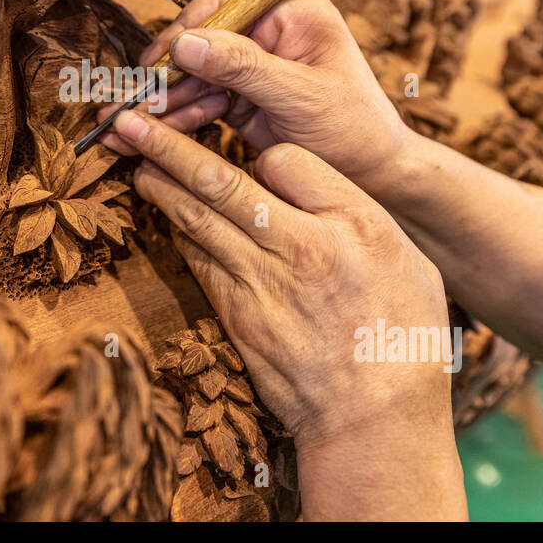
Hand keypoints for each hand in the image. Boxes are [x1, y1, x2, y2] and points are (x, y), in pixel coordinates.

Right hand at [101, 0, 412, 196]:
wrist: (380, 180)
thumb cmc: (357, 132)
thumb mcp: (301, 96)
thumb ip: (244, 67)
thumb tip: (186, 42)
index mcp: (292, 14)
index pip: (224, 10)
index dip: (183, 38)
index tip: (153, 68)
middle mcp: (269, 34)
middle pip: (200, 45)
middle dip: (162, 79)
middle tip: (125, 105)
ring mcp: (254, 68)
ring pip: (193, 78)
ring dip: (159, 106)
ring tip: (121, 132)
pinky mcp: (244, 101)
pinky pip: (199, 104)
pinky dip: (174, 122)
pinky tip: (143, 141)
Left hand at [113, 109, 464, 517]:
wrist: (375, 421)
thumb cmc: (403, 338)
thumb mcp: (410, 260)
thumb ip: (355, 212)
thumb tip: (303, 179)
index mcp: (355, 224)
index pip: (288, 160)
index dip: (265, 152)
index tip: (258, 158)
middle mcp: (304, 247)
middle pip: (223, 183)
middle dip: (171, 147)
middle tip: (133, 122)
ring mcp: (263, 285)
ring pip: (199, 220)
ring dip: (161, 186)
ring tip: (135, 159)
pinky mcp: (237, 318)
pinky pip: (200, 262)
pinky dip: (180, 233)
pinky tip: (165, 215)